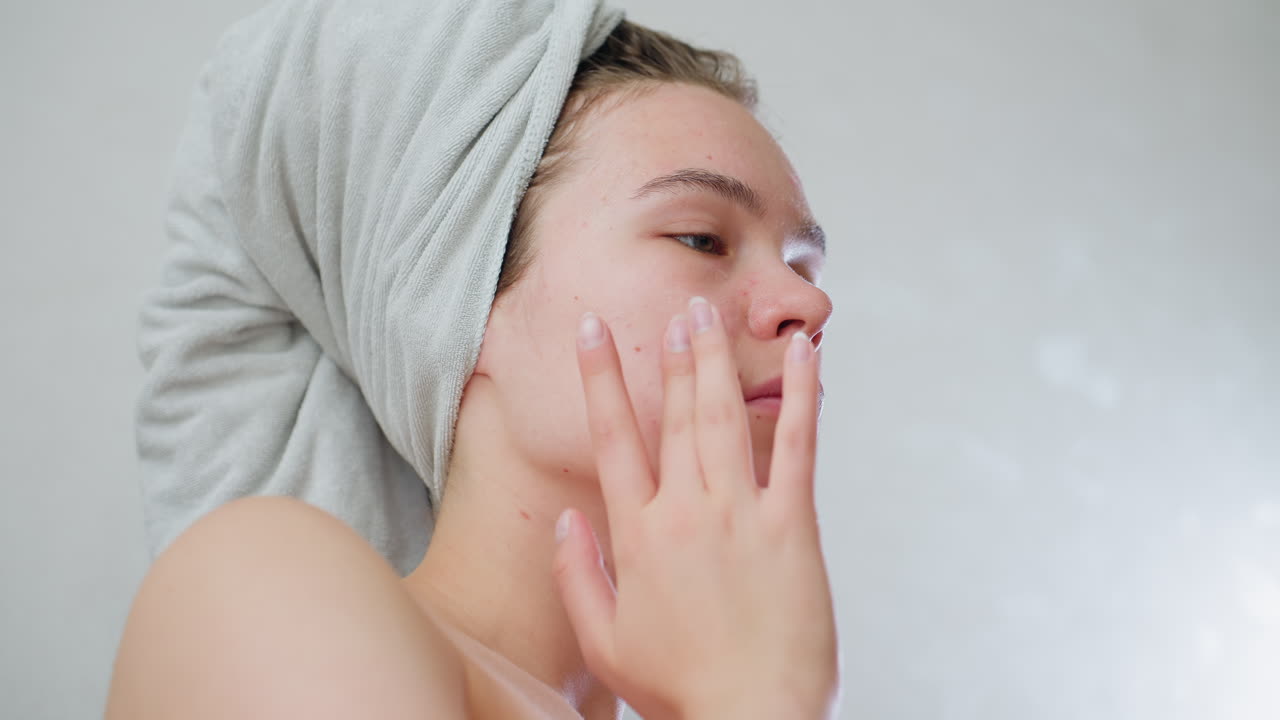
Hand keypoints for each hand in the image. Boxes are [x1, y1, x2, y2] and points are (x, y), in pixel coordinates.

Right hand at [552, 296, 838, 719]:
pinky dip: (803, 396)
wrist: (753, 717)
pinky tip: (806, 357)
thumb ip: (576, 576)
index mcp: (638, 535)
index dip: (601, 380)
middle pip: (674, 414)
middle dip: (672, 355)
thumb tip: (563, 520)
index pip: (612, 439)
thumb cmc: (680, 688)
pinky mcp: (794, 525)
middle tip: (676, 309)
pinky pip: (797, 446)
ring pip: (724, 417)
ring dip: (717, 360)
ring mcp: (744, 513)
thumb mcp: (604, 643)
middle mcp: (687, 510)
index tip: (593, 333)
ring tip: (710, 313)